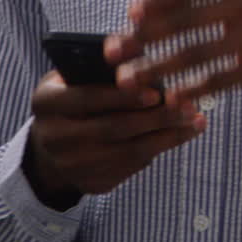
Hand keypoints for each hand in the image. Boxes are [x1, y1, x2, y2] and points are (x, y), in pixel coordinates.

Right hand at [26, 65, 206, 206]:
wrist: (49, 148)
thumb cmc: (71, 99)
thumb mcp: (73, 77)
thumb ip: (100, 69)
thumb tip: (144, 57)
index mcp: (46, 103)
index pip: (87, 98)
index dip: (123, 96)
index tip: (156, 91)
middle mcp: (53, 138)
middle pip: (113, 129)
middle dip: (155, 117)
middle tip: (188, 106)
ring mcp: (72, 166)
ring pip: (128, 153)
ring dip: (167, 136)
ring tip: (195, 120)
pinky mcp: (91, 184)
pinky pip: (132, 168)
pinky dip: (160, 149)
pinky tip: (183, 134)